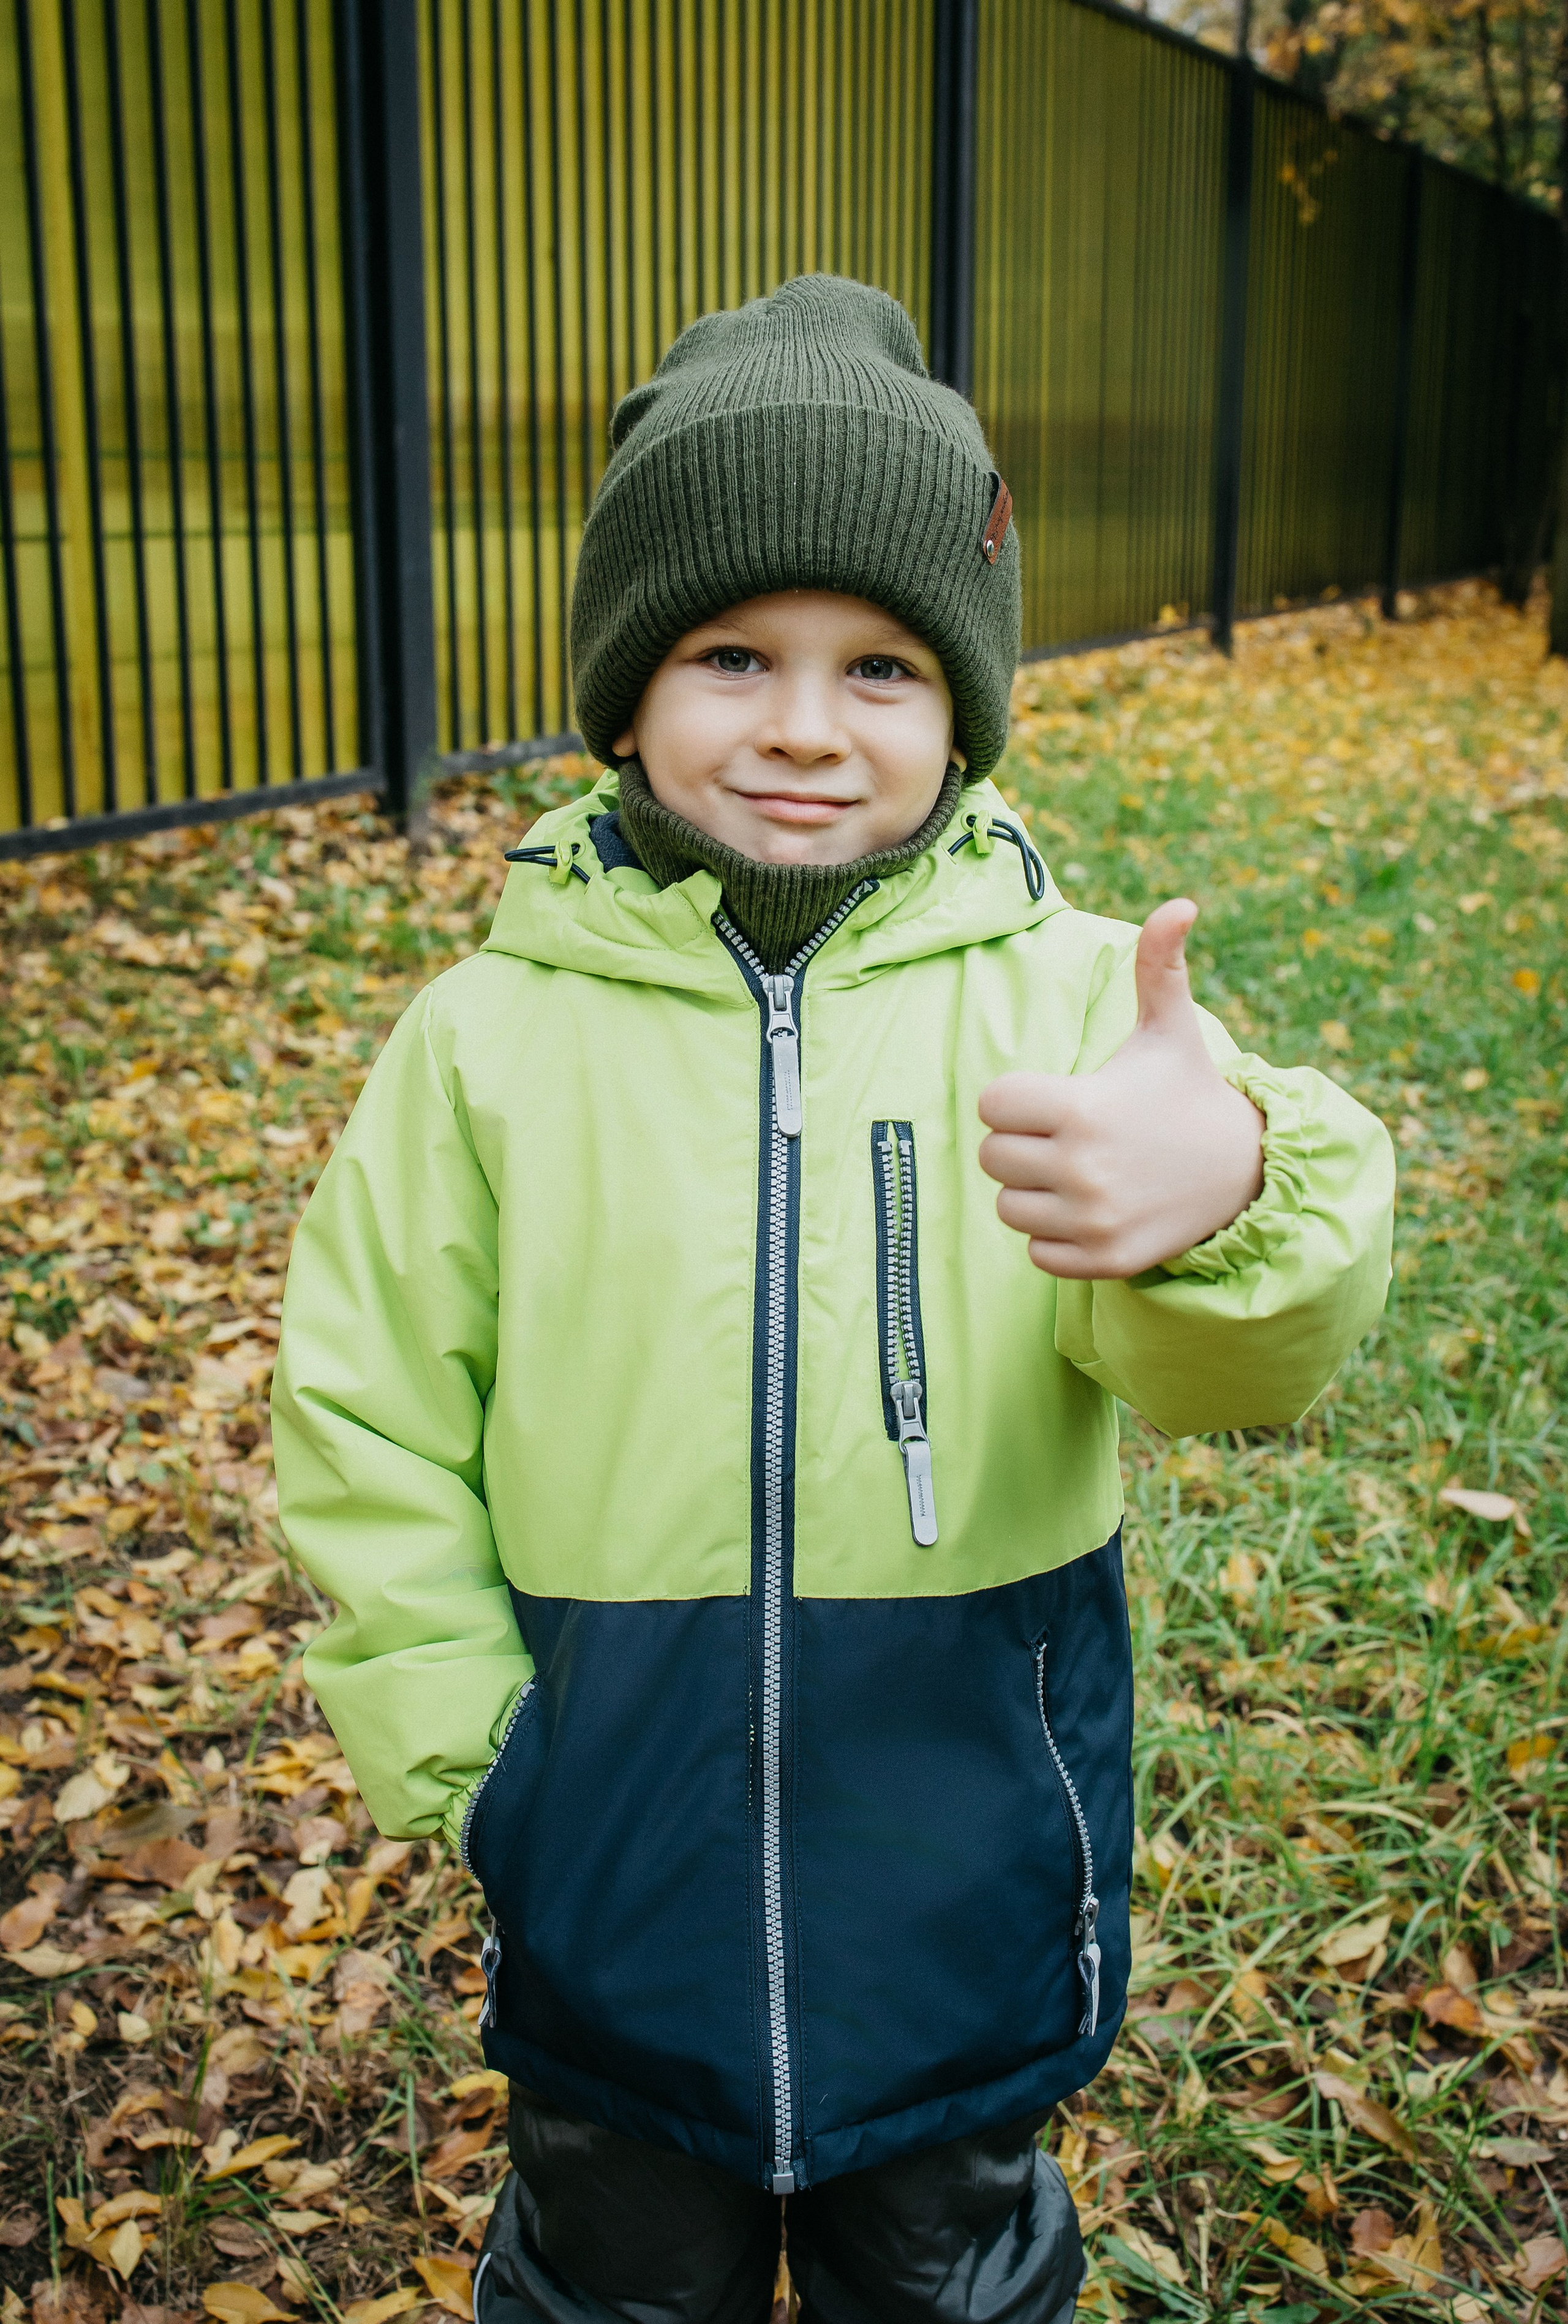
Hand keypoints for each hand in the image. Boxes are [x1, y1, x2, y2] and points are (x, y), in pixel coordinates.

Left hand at [978, 900, 1265, 1279]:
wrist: (1243, 1173)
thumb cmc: (1188, 1092)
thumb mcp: (1170, 1029)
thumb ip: (1159, 966)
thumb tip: (1180, 903)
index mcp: (1082, 1108)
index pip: (992, 1106)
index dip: (1016, 1099)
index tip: (1054, 1099)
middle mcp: (1082, 1168)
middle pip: (993, 1158)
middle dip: (1022, 1145)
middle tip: (1068, 1136)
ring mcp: (1092, 1219)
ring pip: (1010, 1208)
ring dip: (1035, 1193)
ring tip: (1082, 1173)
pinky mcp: (1103, 1259)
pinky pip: (1037, 1252)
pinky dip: (1056, 1236)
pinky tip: (1093, 1210)